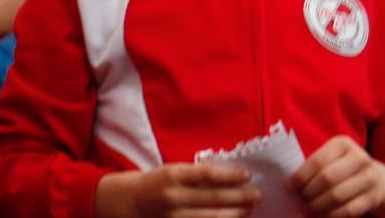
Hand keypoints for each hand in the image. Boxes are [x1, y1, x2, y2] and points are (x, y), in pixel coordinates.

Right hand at [95, 164, 258, 217]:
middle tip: (256, 193)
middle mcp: (172, 196)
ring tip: (249, 208)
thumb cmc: (154, 183)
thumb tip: (229, 176)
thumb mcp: (171, 171)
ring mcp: (174, 216)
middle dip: (239, 196)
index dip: (230, 175)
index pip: (207, 174)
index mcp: (171, 175)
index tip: (246, 174)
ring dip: (236, 212)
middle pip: (214, 197)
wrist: (128, 203)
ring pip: (213, 217)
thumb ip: (195, 175)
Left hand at [290, 135, 384, 216]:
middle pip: (327, 179)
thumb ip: (313, 166)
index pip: (317, 162)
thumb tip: (290, 185)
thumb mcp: (332, 158)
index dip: (301, 176)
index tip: (290, 187)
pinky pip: (348, 210)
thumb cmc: (344, 168)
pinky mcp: (374, 197)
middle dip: (308, 192)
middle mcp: (359, 158)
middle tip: (299, 199)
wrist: (380, 180)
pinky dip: (331, 215)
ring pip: (337, 196)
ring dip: (318, 205)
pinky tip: (321, 214)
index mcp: (343, 144)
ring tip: (308, 207)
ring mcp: (370, 178)